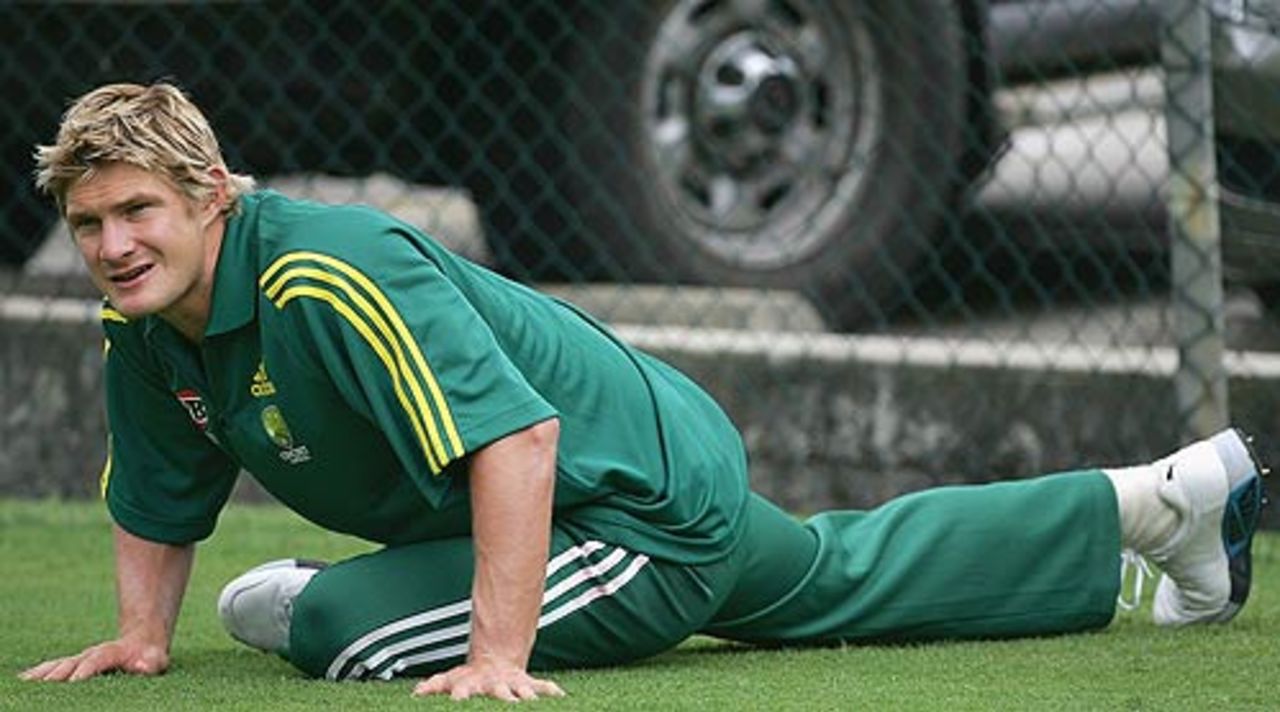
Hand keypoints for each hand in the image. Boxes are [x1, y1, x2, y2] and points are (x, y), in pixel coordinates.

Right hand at [19, 638, 168, 681]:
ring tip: (26, 681)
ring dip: (43, 673)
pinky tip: (25, 679)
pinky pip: (54, 668)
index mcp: (112, 653)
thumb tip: (144, 665)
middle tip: (42, 684)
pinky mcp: (74, 665)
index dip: (87, 669)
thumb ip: (152, 662)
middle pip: (72, 663)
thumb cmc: (149, 656)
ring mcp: (81, 659)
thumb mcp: (156, 658)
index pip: (98, 660)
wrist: (140, 640)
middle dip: (57, 673)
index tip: (74, 680)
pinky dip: (40, 673)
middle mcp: (92, 654)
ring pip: (59, 665)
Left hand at [412, 658, 564, 701]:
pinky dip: (552, 691)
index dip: (460, 697)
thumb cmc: (469, 677)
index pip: (464, 693)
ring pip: (523, 692)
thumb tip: (416, 692)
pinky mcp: (527, 684)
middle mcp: (493, 686)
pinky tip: (561, 696)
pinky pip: (543, 687)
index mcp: (472, 686)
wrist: (495, 660)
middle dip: (504, 700)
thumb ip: (434, 686)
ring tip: (531, 703)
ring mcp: (512, 685)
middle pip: (499, 694)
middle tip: (508, 703)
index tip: (458, 700)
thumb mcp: (450, 679)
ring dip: (527, 698)